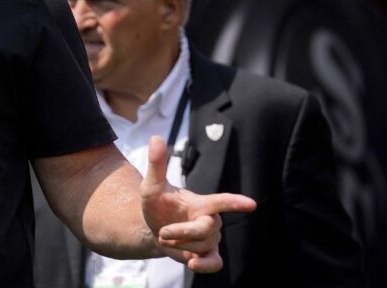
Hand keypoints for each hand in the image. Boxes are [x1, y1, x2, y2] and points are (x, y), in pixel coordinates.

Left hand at [140, 136, 255, 272]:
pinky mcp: (208, 254)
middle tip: (163, 232)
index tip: (252, 204)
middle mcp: (211, 220)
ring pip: (201, 247)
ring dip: (179, 244)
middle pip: (203, 230)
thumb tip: (156, 137)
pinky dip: (204, 266)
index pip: (221, 201)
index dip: (234, 202)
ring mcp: (211, 238)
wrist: (153, 228)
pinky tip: (192, 264)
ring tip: (168, 237)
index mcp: (202, 203)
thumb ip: (157, 164)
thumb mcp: (151, 185)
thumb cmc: (157, 204)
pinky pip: (214, 264)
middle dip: (181, 232)